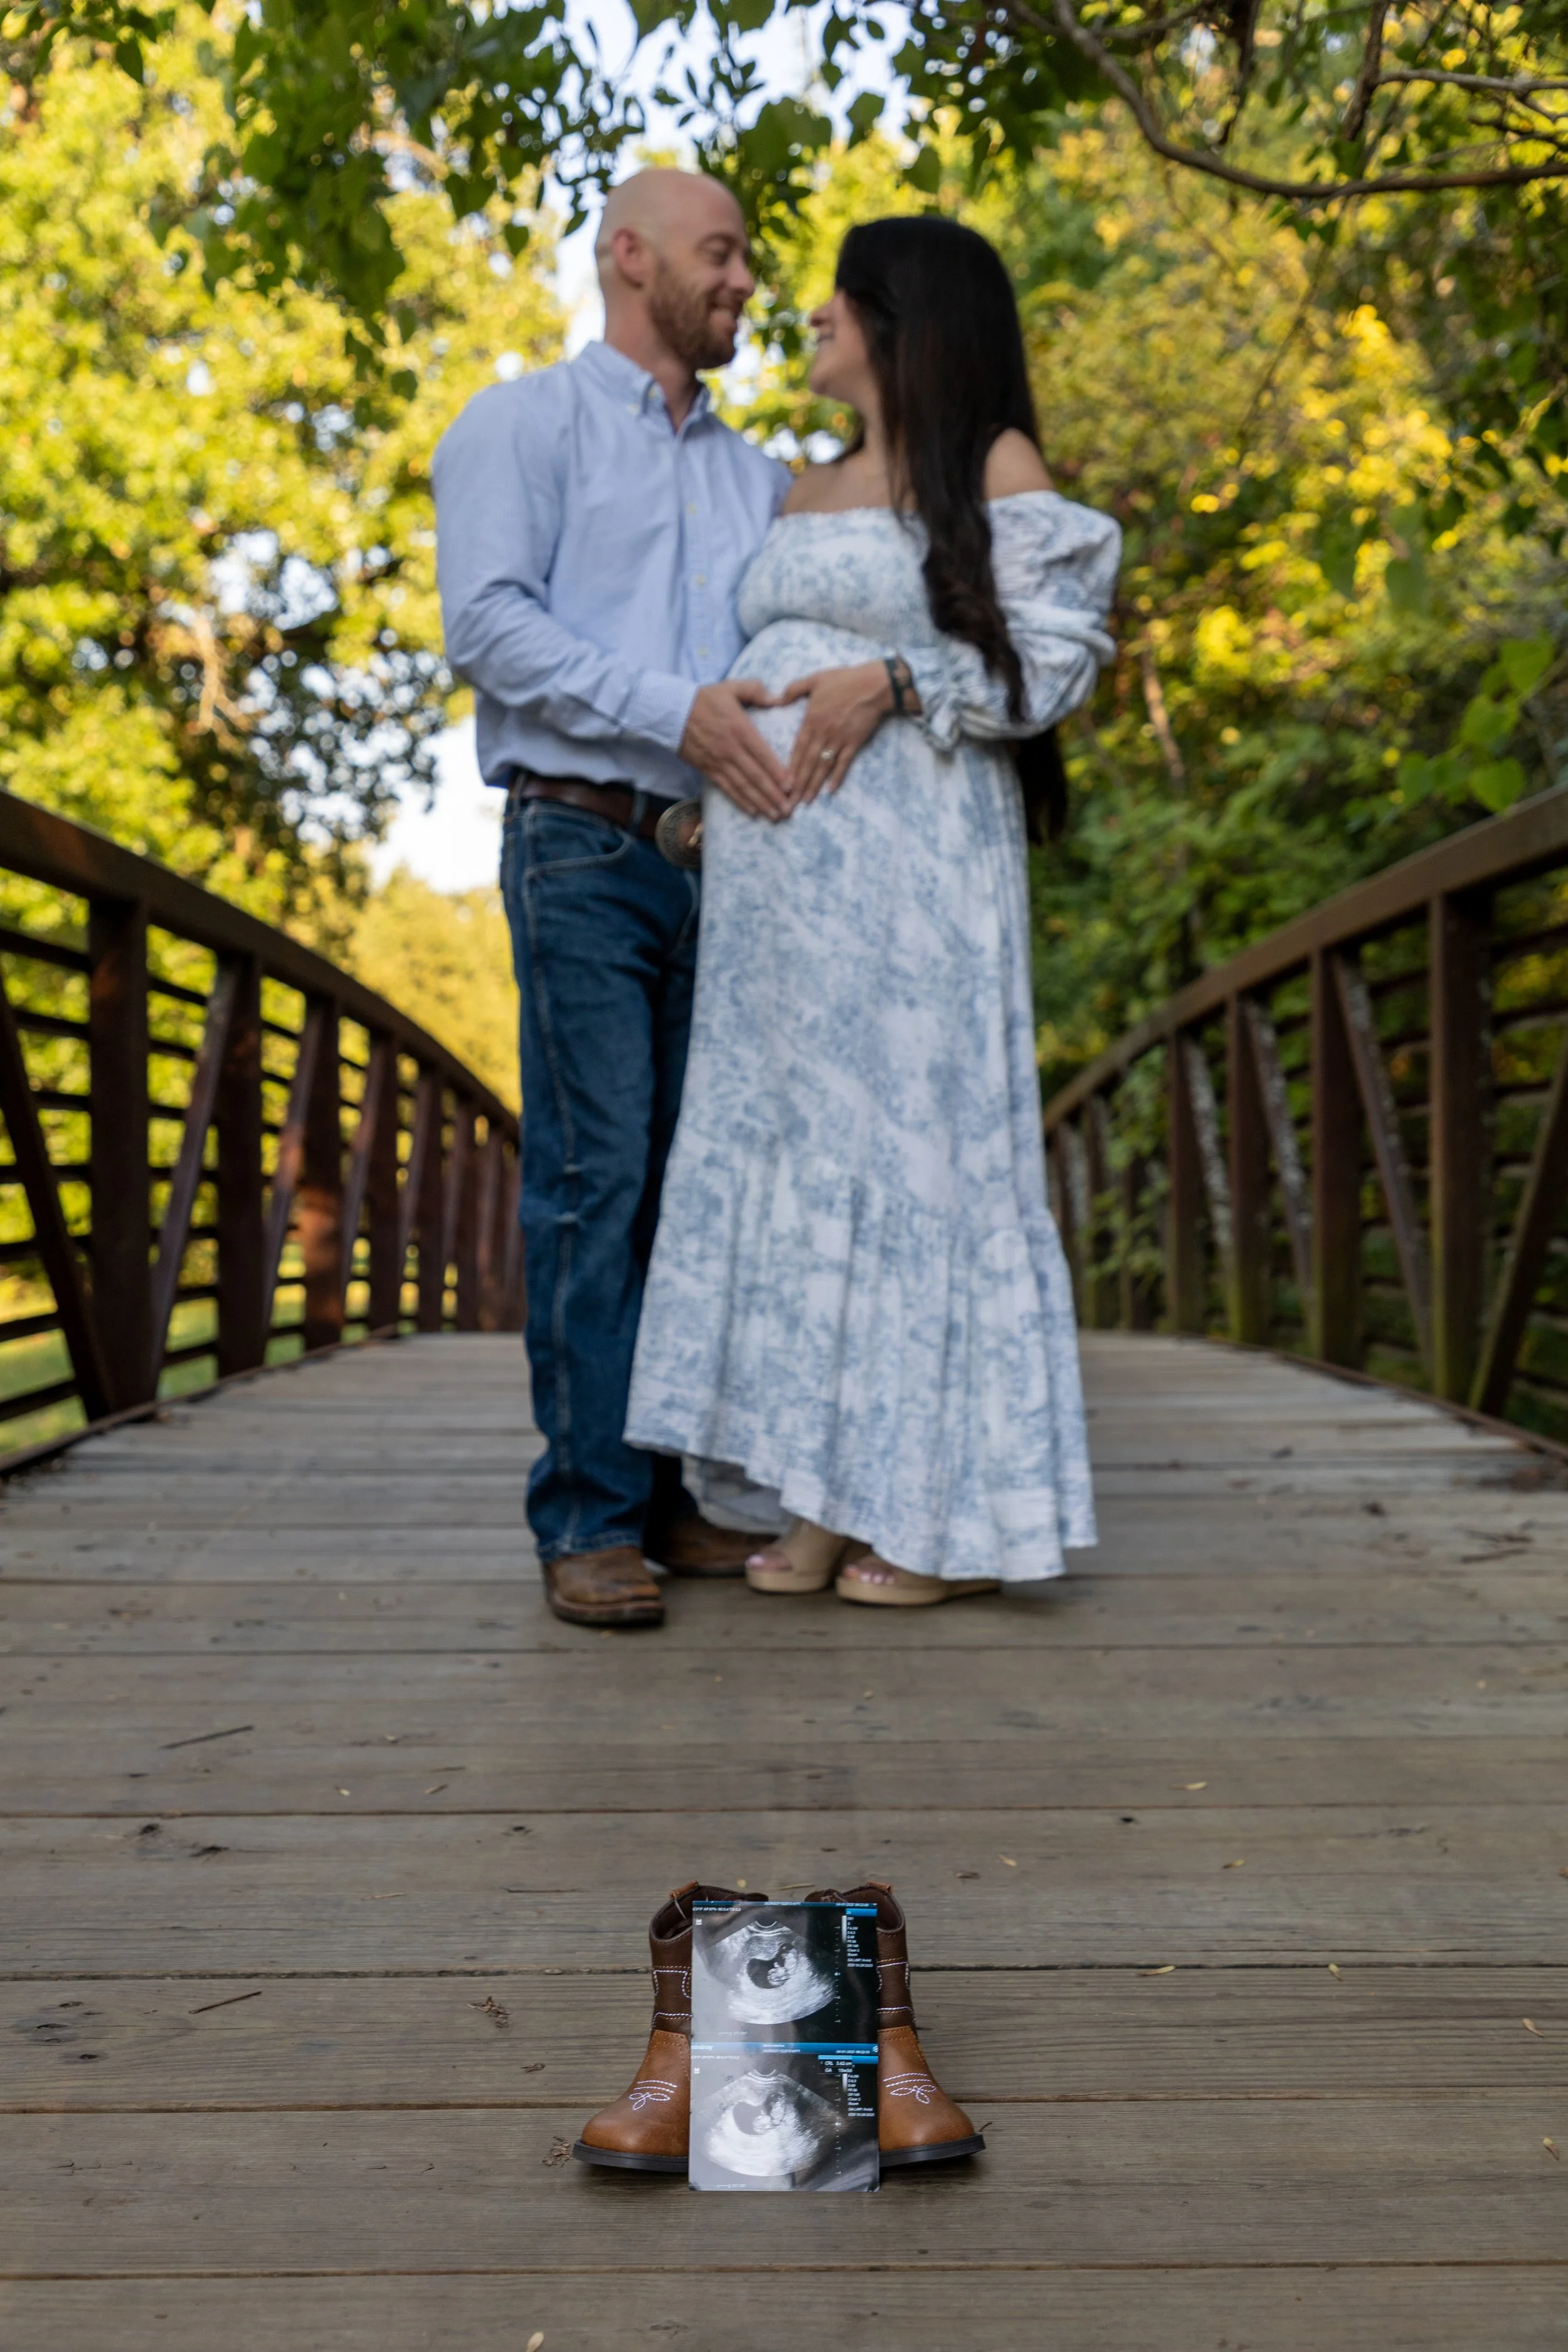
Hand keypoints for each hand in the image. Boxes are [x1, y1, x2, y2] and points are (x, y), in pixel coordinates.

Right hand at [678, 679, 789, 820]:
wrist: (670, 711)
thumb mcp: (731, 687)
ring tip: (775, 816)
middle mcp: (731, 749)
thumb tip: (777, 699)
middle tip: (789, 810)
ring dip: (760, 803)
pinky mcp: (708, 770)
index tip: (791, 787)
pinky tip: (753, 811)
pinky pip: (727, 788)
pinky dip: (740, 801)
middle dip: (773, 795)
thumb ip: (755, 690)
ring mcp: (719, 762)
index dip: (778, 773)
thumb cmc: (704, 699)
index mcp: (740, 729)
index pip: (763, 755)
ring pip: (743, 787)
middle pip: (756, 776)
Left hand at [778, 662, 893, 803]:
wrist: (873, 685)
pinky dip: (837, 777)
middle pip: (807, 762)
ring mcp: (839, 739)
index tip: (782, 782)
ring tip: (806, 800)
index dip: (790, 766)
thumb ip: (794, 688)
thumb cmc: (845, 679)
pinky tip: (830, 790)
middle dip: (799, 783)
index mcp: (811, 719)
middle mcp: (823, 733)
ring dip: (814, 784)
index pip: (797, 748)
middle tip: (790, 801)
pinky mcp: (854, 742)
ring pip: (823, 766)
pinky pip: (843, 763)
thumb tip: (778, 699)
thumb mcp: (815, 678)